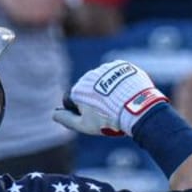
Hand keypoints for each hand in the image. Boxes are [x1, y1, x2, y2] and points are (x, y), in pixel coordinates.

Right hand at [52, 60, 168, 135]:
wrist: (137, 108)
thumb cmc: (109, 120)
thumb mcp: (84, 125)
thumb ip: (66, 119)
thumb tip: (54, 114)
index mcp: (78, 89)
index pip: (75, 101)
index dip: (84, 112)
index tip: (96, 117)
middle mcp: (89, 76)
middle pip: (90, 90)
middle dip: (97, 99)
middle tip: (110, 111)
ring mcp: (106, 69)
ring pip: (105, 81)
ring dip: (110, 90)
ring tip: (121, 102)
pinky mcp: (122, 66)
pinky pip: (119, 75)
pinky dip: (121, 83)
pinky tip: (127, 93)